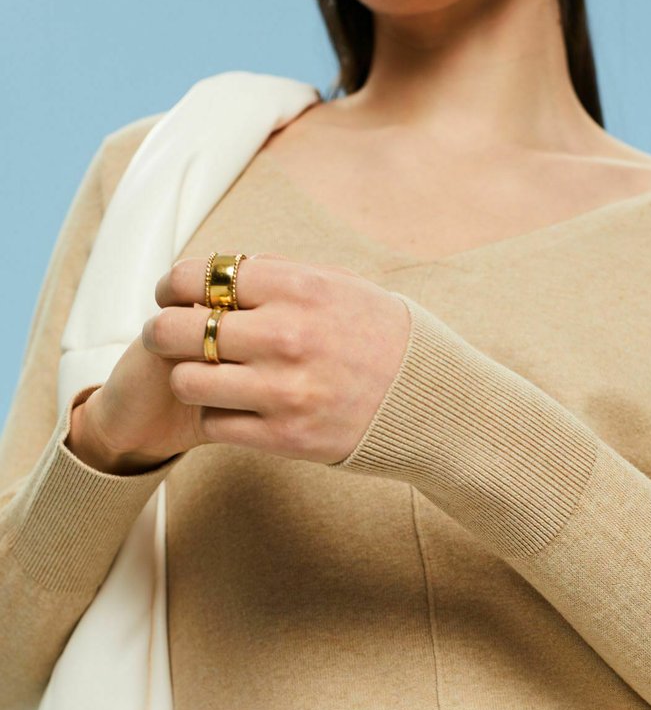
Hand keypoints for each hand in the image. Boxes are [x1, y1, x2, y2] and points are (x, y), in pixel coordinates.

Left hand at [144, 253, 411, 464]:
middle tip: (166, 336)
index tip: (172, 296)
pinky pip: (214, 424)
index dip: (173, 286)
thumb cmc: (380, 337)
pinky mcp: (284, 437)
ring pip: (187, 382)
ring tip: (203, 376)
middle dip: (162, 332)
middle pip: (179, 330)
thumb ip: (277, 276)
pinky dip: (216, 415)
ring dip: (187, 378)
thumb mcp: (339, 286)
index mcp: (298, 289)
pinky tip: (233, 406)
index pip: (199, 277)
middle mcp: (286, 337)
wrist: (428, 401)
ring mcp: (283, 391)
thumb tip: (217, 271)